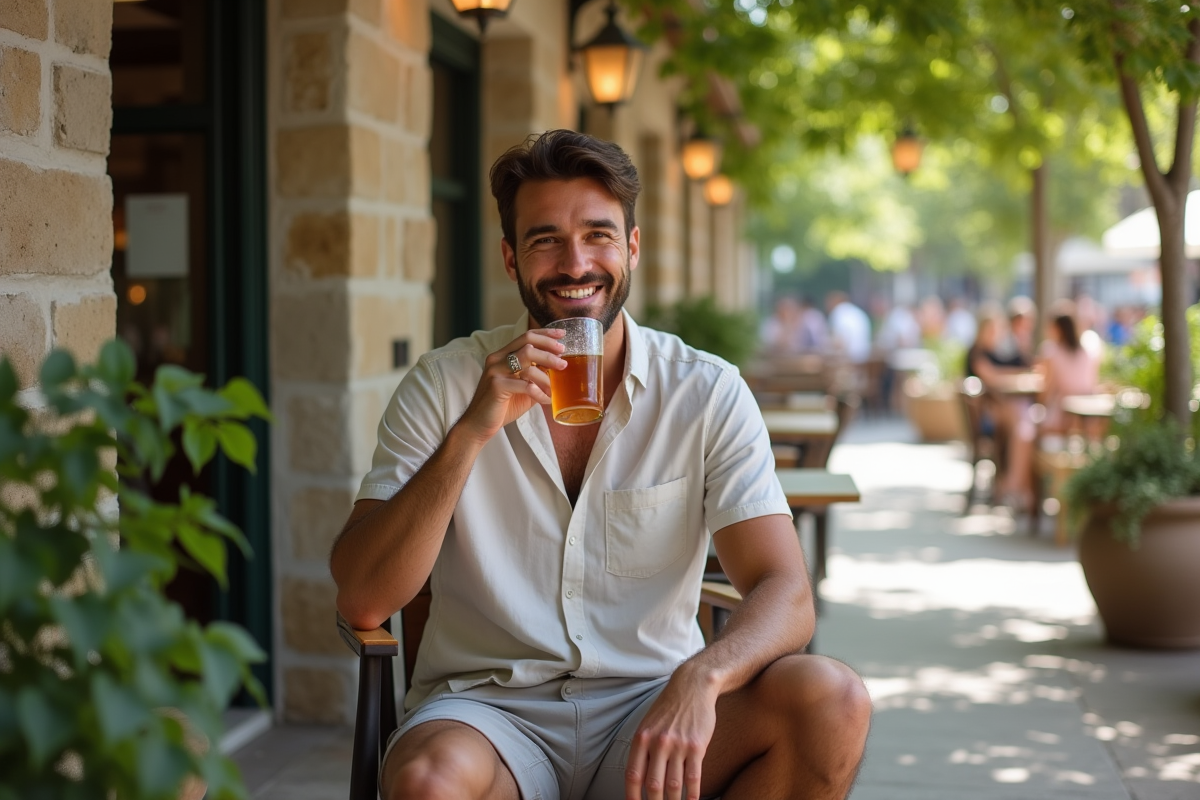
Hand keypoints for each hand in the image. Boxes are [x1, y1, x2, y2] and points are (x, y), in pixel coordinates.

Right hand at [455, 329, 566, 444]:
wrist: (479, 425)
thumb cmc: (502, 407)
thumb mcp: (523, 388)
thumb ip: (537, 377)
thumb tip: (559, 369)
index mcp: (502, 356)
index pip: (525, 336)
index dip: (545, 334)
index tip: (562, 335)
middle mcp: (497, 359)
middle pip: (527, 342)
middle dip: (549, 348)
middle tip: (563, 361)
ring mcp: (495, 371)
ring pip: (527, 358)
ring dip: (547, 371)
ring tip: (556, 384)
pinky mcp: (497, 386)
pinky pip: (526, 384)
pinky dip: (540, 392)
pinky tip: (546, 400)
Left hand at [625, 672, 718, 799]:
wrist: (693, 686)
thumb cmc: (669, 707)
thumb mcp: (648, 723)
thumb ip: (643, 749)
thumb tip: (638, 778)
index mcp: (642, 738)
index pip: (633, 775)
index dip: (632, 796)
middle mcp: (658, 743)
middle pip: (653, 785)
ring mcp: (678, 745)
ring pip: (673, 785)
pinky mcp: (697, 747)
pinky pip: (693, 777)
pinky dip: (692, 794)